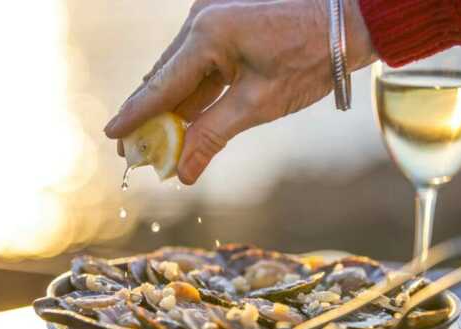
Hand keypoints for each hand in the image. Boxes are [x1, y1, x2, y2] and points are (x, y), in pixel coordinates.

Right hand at [104, 0, 375, 184]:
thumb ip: (213, 136)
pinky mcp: (225, 29)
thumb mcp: (259, 103)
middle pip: (164, 79)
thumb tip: (182, 174)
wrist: (348, 22)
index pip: (161, 84)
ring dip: (168, 109)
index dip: (136, 115)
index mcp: (208, 34)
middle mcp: (202, 22)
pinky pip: (199, 68)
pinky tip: (180, 123)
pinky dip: (190, 97)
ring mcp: (212, 22)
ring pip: (180, 75)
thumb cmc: (310, 59)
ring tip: (152, 144)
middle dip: (149, 117)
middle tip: (130, 151)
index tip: (112, 136)